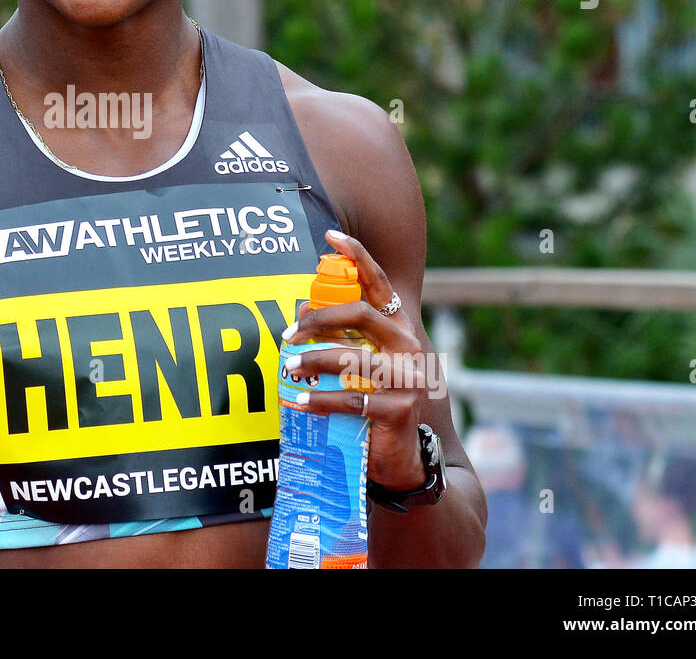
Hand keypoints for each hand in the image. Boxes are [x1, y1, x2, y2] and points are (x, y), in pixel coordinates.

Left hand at [283, 228, 436, 491]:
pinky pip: (348, 399)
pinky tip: (295, 400)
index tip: (331, 236)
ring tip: (287, 367)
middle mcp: (407, 347)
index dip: (358, 256)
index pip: (380, 283)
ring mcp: (407, 379)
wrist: (401, 459)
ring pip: (351, 356)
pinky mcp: (398, 410)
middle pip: (361, 313)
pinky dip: (316, 399)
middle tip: (288, 333)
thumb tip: (301, 310)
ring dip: (312, 359)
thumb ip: (339, 335)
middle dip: (320, 318)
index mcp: (398, 328)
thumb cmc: (374, 402)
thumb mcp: (359, 363)